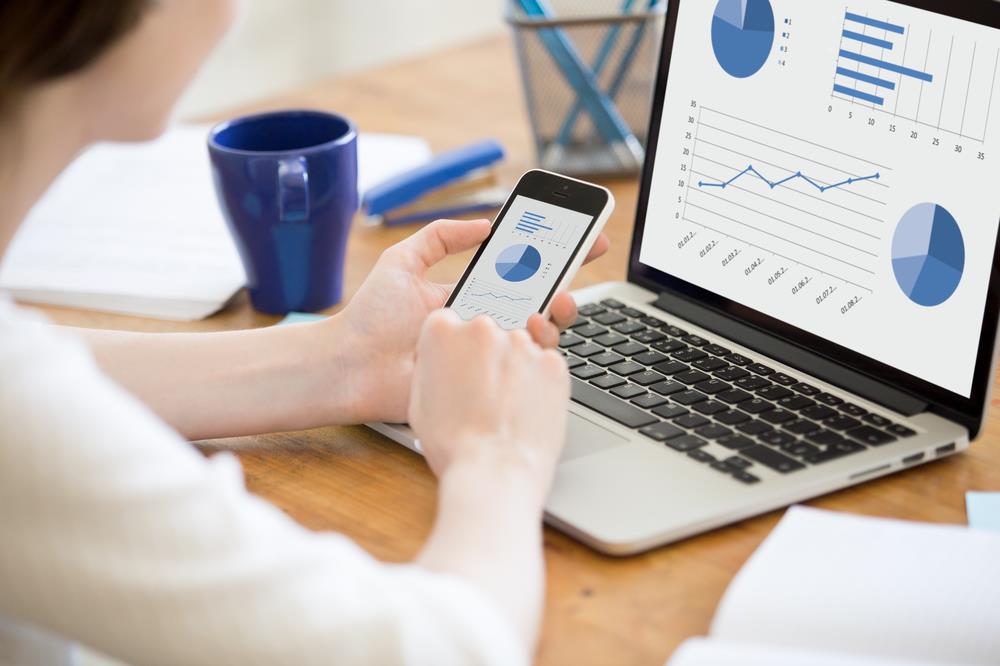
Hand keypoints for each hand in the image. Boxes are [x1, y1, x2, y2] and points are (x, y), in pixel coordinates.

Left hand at [335, 218, 607, 422]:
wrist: (349, 366)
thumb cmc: (370, 317)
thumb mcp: (402, 261)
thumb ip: (440, 236)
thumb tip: (485, 224)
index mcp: (468, 296)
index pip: (518, 273)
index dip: (550, 256)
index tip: (580, 237)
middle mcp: (482, 324)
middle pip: (537, 302)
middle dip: (565, 281)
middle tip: (579, 265)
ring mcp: (485, 353)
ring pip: (536, 334)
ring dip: (556, 313)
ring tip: (558, 299)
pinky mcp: (482, 381)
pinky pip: (520, 366)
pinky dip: (536, 347)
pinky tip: (535, 330)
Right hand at [408, 309, 569, 491]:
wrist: (495, 471)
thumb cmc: (454, 445)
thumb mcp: (419, 401)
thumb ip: (432, 367)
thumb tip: (442, 359)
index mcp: (442, 332)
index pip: (449, 323)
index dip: (454, 349)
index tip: (459, 366)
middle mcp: (483, 328)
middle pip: (485, 333)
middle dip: (484, 357)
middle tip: (482, 392)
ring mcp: (522, 343)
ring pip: (517, 348)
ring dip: (513, 368)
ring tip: (504, 406)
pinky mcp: (552, 362)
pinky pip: (544, 365)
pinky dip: (539, 381)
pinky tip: (525, 407)